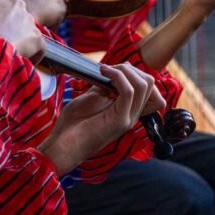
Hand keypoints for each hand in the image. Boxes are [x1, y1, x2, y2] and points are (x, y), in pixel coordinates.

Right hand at [0, 0, 44, 60]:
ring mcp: (27, 19)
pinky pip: (39, 44)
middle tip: (4, 35)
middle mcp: (14, 4)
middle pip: (17, 6)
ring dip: (22, 36)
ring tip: (11, 51)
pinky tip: (23, 60)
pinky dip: (34, 53)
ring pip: (28, 26)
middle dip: (13, 19)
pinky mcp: (37, 35)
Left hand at [38, 63, 164, 174]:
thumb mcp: (93, 98)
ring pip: (144, 84)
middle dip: (130, 69)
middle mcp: (132, 115)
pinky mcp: (119, 120)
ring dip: (124, 70)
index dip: (136, 73)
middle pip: (150, 83)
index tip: (115, 69)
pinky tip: (103, 74)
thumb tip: (115, 70)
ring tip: (105, 71)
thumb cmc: (73, 124)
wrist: (63, 145)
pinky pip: (129, 91)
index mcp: (128, 110)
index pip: (151, 88)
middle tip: (109, 69)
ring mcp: (128, 118)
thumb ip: (107, 86)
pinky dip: (117, 76)